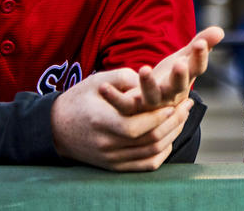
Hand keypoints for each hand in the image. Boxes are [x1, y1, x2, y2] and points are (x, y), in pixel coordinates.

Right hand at [51, 68, 194, 170]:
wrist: (55, 128)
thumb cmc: (80, 100)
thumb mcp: (97, 81)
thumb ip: (125, 77)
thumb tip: (151, 80)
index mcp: (100, 122)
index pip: (136, 127)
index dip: (159, 116)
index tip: (174, 102)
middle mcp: (105, 145)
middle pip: (148, 140)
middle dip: (174, 122)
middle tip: (187, 105)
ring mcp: (110, 159)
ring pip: (151, 153)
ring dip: (172, 134)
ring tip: (183, 116)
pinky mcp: (114, 167)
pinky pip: (145, 165)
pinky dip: (162, 152)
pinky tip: (171, 136)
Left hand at [100, 27, 224, 114]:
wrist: (153, 110)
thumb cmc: (169, 79)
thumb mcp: (184, 58)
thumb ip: (200, 44)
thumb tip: (220, 30)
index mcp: (185, 81)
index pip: (197, 68)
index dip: (200, 56)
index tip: (201, 42)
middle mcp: (171, 95)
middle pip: (179, 87)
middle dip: (180, 75)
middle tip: (180, 63)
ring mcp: (152, 104)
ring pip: (152, 98)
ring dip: (148, 84)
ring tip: (144, 68)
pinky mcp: (133, 108)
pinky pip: (124, 104)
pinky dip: (114, 96)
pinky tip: (103, 85)